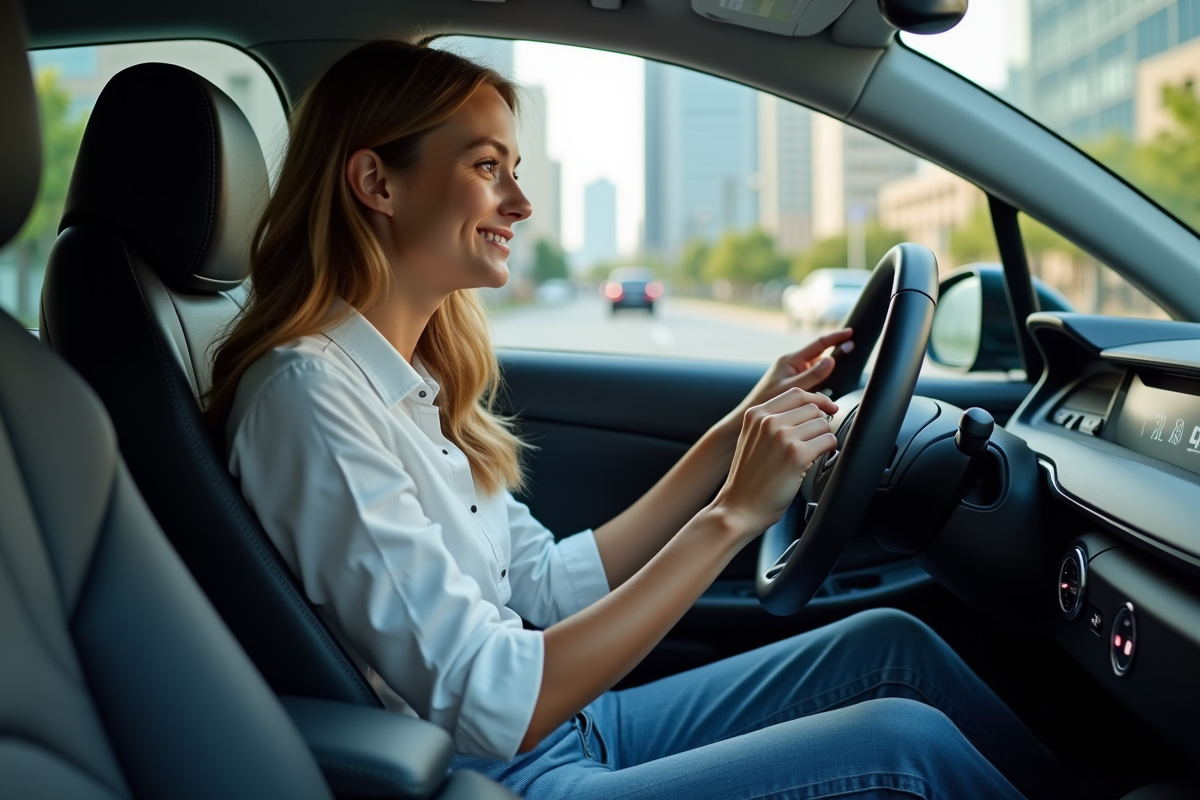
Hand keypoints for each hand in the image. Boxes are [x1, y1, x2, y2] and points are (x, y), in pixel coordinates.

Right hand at [713, 387, 839, 538]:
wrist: (739, 508)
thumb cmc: (748, 480)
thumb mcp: (751, 440)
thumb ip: (770, 422)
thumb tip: (805, 412)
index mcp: (756, 415)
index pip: (796, 394)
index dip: (817, 398)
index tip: (827, 406)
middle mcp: (769, 422)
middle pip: (812, 407)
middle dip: (820, 422)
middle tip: (816, 439)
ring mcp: (782, 437)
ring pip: (822, 423)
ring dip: (824, 437)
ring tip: (814, 452)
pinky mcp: (797, 455)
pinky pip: (828, 441)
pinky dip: (830, 449)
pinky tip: (819, 458)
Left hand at [716, 329, 853, 443]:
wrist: (750, 416)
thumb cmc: (765, 402)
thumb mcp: (791, 388)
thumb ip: (812, 375)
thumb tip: (830, 360)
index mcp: (790, 360)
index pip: (818, 344)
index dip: (835, 337)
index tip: (850, 332)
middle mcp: (792, 364)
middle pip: (820, 356)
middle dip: (835, 354)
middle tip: (853, 349)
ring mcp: (793, 374)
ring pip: (818, 370)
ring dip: (829, 373)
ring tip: (840, 375)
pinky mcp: (794, 385)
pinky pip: (813, 381)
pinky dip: (822, 384)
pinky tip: (827, 394)